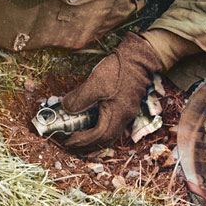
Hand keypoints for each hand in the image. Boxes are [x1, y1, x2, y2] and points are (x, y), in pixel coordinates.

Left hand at [61, 33, 162, 152]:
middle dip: (87, 146)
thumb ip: (80, 98)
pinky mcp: (127, 107)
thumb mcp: (95, 82)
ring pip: (111, 135)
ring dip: (95, 141)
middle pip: (105, 140)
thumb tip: (66, 108)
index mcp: (116, 114)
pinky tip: (93, 127)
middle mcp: (124, 118)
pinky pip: (114, 127)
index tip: (68, 140)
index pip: (97, 135)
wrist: (139, 59)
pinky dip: (102, 132)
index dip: (82, 140)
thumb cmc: (118, 70)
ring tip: (80, 140)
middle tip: (71, 145)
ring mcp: (127, 113)